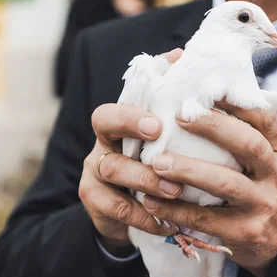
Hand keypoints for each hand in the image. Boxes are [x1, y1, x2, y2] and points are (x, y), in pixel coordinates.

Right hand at [79, 50, 183, 255]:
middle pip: (104, 130)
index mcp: (118, 127)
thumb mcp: (160, 137)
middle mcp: (101, 146)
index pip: (111, 110)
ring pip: (113, 171)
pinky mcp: (96, 204)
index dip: (129, 114)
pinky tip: (168, 221)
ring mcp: (94, 175)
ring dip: (147, 180)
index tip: (157, 124)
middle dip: (132, 134)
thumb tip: (182, 55)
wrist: (128, 212)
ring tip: (176, 189)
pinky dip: (147, 216)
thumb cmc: (151, 165)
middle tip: (163, 147)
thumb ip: (166, 99)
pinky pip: (119, 209)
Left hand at [141, 102, 276, 276]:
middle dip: (213, 128)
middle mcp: (275, 175)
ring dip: (189, 170)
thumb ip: (240, 137)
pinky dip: (176, 209)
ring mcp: (263, 205)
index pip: (265, 119)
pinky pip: (207, 219)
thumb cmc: (256, 192)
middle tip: (179, 115)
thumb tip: (199, 99)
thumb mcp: (261, 163)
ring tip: (158, 163)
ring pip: (226, 183)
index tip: (207, 86)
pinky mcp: (246, 233)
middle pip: (248, 145)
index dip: (238, 101)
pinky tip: (151, 201)